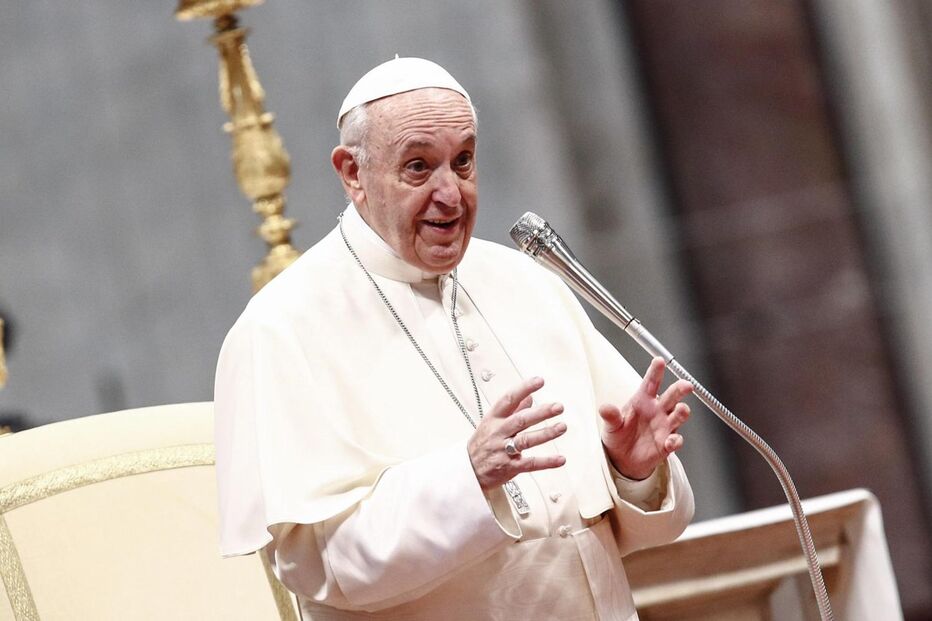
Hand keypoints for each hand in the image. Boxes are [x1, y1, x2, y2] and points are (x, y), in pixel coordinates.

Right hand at [468, 376, 566, 490]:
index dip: (524, 389)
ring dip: (546, 433)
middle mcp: (498, 433)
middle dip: (541, 413)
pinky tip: (560, 459)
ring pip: (526, 441)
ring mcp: (504, 451)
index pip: (509, 400)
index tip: (539, 381)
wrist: (468, 470)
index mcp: (494, 419)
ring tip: (561, 427)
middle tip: (557, 407)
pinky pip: (530, 464)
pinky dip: (546, 462)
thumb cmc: (482, 443)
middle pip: (521, 420)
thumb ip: (513, 410)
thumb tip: (530, 397)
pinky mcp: (510, 467)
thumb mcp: (492, 422)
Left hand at [600, 357, 691, 480]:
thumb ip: (611, 416)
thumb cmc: (618, 434)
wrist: (622, 458)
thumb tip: (604, 408)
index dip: (656, 371)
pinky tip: (671, 441)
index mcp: (643, 400)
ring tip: (682, 409)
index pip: (651, 382)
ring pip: (678, 416)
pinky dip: (675, 440)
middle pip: (672, 396)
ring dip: (682, 412)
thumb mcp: (611, 425)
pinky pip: (675, 440)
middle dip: (680, 389)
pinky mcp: (666, 444)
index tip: (659, 360)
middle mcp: (657, 410)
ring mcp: (664, 426)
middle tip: (686, 385)